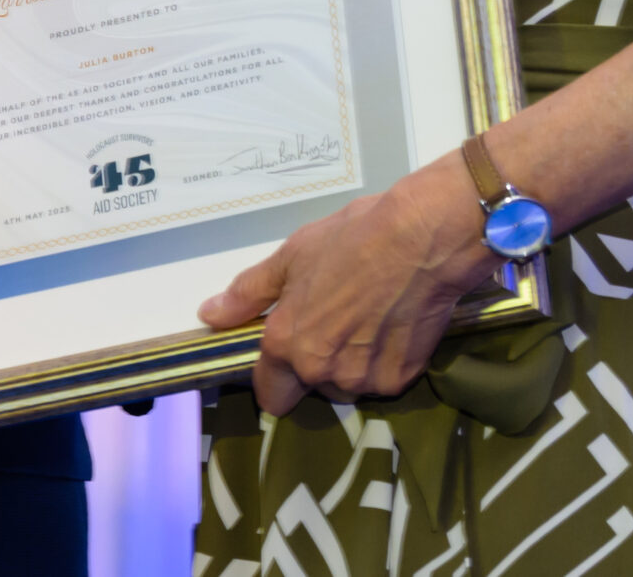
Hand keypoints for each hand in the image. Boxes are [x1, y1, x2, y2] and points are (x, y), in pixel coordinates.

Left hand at [196, 155, 493, 414]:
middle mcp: (322, 372)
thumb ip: (248, 293)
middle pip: (312, 387)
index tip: (288, 354)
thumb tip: (209, 315)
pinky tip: (393, 325)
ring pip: (348, 385)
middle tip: (337, 321)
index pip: (270, 394)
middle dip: (318, 364)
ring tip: (369, 318)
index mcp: (287, 345)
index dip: (275, 376)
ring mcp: (364, 380)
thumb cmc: (352, 239)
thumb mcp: (292, 256)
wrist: (423, 238)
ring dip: (353, 363)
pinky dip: (385, 361)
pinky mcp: (401, 379)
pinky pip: (382, 380)